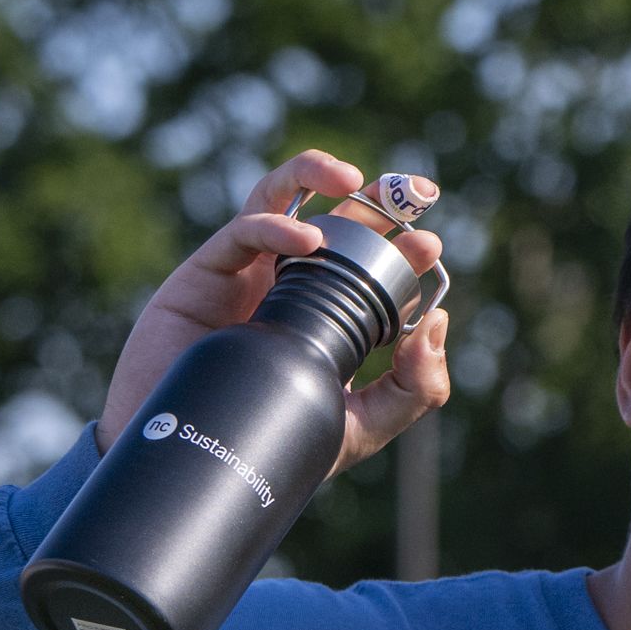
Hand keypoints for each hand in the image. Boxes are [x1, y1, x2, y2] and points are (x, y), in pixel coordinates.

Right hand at [96, 148, 453, 476]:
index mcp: (328, 311)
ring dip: (314, 172)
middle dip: (378, 199)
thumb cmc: (276, 438)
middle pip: (335, 219)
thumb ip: (413, 389)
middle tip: (417, 193)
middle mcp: (290, 282)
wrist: (191, 456)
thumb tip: (439, 323)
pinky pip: (242, 232)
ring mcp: (248, 271)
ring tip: (352, 179)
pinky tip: (308, 240)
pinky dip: (276, 226)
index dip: (402, 246)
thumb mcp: (360, 425)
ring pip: (279, 198)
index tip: (430, 248)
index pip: (372, 264)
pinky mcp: (206, 273)